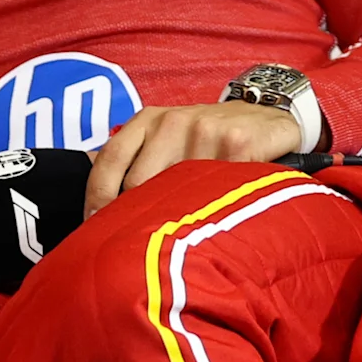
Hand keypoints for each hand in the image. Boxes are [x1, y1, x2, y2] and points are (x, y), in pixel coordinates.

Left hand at [83, 102, 304, 216]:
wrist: (271, 117)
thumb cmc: (210, 138)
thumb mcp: (168, 137)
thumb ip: (134, 159)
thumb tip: (90, 191)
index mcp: (148, 120)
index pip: (109, 160)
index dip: (97, 198)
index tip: (93, 226)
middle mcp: (172, 122)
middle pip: (138, 183)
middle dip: (137, 216)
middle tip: (142, 244)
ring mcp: (204, 131)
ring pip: (177, 192)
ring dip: (178, 221)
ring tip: (182, 238)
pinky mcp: (237, 144)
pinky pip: (215, 190)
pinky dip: (213, 212)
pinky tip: (216, 221)